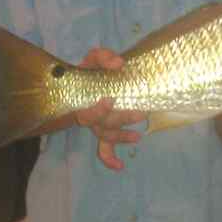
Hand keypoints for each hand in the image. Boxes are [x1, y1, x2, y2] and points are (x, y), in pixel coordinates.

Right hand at [75, 47, 146, 169]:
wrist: (89, 78)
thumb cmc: (92, 69)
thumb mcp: (95, 56)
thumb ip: (104, 57)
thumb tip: (118, 64)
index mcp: (83, 99)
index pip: (86, 111)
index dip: (97, 109)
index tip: (110, 99)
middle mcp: (88, 115)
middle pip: (101, 125)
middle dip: (120, 120)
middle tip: (139, 112)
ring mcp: (96, 125)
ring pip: (106, 135)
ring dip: (121, 137)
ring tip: (137, 136)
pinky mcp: (104, 131)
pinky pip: (103, 149)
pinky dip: (109, 158)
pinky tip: (120, 166)